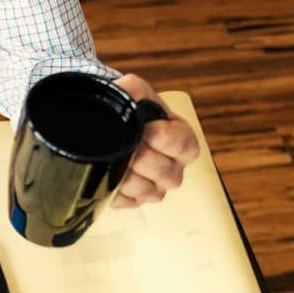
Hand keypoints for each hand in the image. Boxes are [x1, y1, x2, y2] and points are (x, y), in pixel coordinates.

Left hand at [111, 74, 200, 207]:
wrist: (106, 128)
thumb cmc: (129, 111)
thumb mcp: (133, 93)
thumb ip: (133, 89)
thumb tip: (129, 90)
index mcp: (181, 140)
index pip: (186, 147)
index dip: (165, 139)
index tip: (146, 129)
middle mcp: (173, 166)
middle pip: (169, 174)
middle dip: (143, 159)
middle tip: (127, 147)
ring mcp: (155, 186)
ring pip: (150, 192)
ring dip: (128, 177)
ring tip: (114, 161)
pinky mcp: (134, 200)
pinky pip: (128, 204)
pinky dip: (115, 192)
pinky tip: (108, 177)